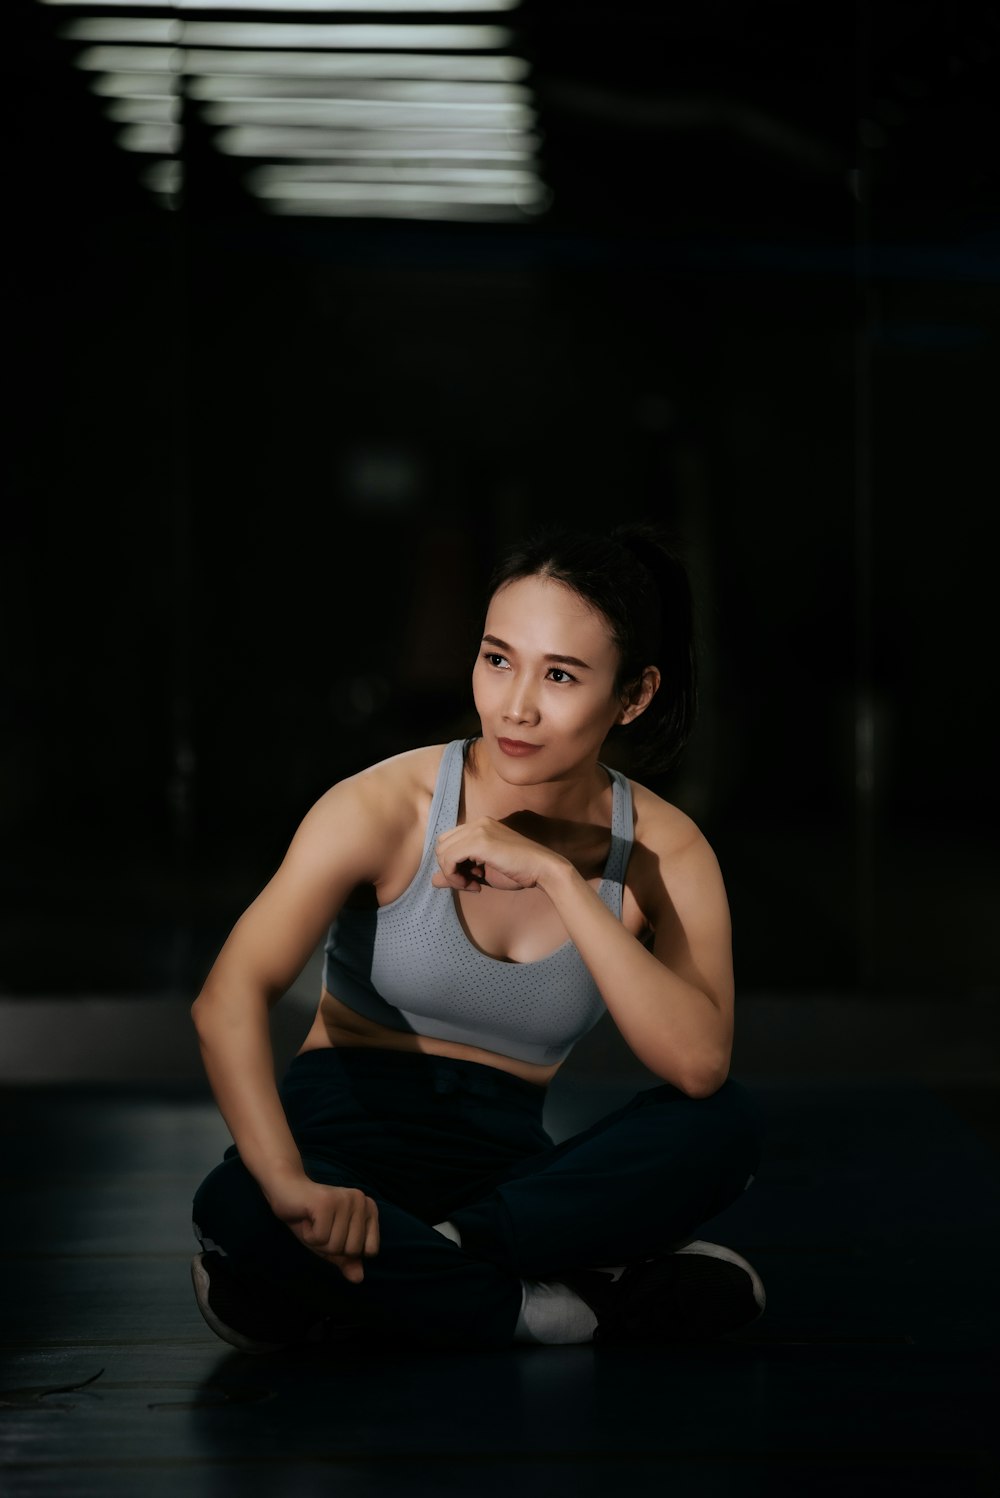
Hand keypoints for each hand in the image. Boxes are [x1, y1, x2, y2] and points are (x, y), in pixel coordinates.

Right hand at [263, 1173, 379, 1282]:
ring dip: (317, 1241)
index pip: (370, 1251)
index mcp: (369, 1209)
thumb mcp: (331, 1244)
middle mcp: (361, 1200)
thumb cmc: (310, 1219)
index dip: (347, 1251)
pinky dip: (308, 1234)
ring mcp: (345, 1199)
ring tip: (313, 1221)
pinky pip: (320, 1239)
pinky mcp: (327, 1202)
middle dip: (330, 1246)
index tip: (334, 1232)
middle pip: (352, 1250)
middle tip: (320, 1226)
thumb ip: (346, 1260)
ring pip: (335, 1246)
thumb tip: (359, 1279)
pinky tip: (306, 1218)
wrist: (285, 1191)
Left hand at [431, 815, 568, 893]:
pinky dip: (455, 875)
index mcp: (479, 826)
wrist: (543, 869)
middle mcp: (477, 823)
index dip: (452, 864)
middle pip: (442, 845)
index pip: (449, 842)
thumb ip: (458, 873)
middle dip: (449, 868)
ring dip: (452, 873)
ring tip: (472, 884)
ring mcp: (478, 829)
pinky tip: (474, 884)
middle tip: (469, 883)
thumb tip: (433, 880)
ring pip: (442, 851)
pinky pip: (449, 858)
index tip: (469, 880)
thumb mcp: (482, 873)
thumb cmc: (518, 871)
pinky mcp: (480, 841)